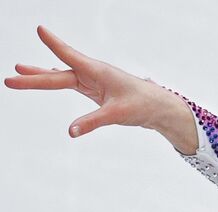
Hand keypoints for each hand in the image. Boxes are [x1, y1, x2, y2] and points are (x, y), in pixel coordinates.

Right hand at [4, 25, 174, 138]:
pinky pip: (70, 84)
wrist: (159, 107)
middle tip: (9, 78)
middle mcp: (92, 73)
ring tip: (18, 73)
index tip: (40, 29)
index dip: (54, 44)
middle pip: (58, 75)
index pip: (70, 55)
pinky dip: (55, 81)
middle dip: (34, 77)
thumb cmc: (143, 105)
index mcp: (98, 71)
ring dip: (40, 77)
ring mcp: (92, 81)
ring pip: (61, 78)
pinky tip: (45, 76)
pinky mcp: (94, 90)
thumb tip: (70, 132)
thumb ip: (93, 122)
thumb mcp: (118, 114)